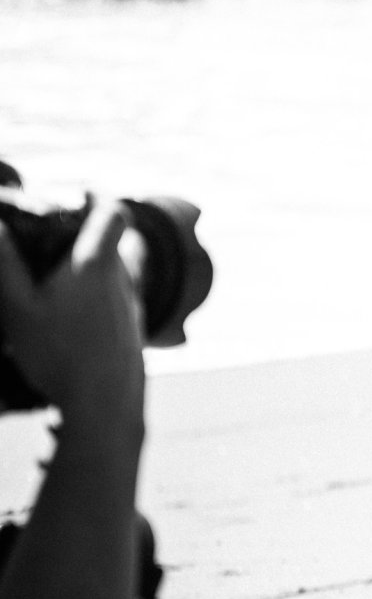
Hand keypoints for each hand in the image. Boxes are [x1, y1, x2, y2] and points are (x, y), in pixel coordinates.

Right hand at [0, 197, 144, 415]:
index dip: (99, 199)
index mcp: (95, 264)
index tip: (80, 195)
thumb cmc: (59, 354)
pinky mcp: (132, 328)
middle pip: (116, 242)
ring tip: (58, 279)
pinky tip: (73, 315)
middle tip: (55, 239)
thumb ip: (6, 266)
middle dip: (88, 236)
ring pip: (119, 272)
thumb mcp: (18, 309)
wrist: (106, 403)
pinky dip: (100, 296)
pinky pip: (118, 300)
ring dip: (94, 268)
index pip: (113, 213)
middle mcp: (122, 278)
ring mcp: (132, 304)